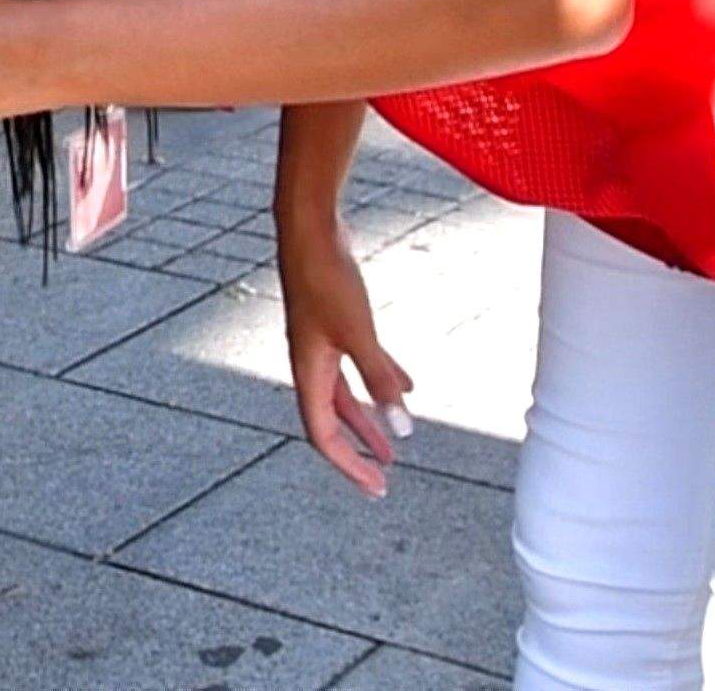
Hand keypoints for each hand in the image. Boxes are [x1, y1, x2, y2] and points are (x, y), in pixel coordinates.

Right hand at [277, 221, 415, 497]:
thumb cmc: (327, 278)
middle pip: (332, 420)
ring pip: (344, 394)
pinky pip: (357, 364)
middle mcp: (310, 362)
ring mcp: (321, 342)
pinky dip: (379, 380)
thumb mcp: (358, 332)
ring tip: (394, 443)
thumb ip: (379, 379)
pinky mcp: (334, 322)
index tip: (377, 486)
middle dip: (358, 450)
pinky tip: (406, 384)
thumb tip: (402, 428)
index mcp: (308, 371)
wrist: (309, 228)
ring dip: (368, 420)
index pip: (322, 434)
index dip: (348, 464)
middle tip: (382, 478)